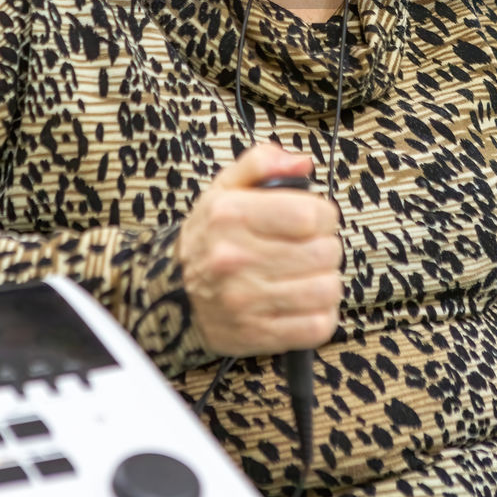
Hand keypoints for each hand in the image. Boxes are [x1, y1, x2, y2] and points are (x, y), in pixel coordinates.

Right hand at [177, 143, 341, 356]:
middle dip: (324, 247)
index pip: (311, 215)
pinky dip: (320, 314)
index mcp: (231, 214)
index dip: (323, 215)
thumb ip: (262, 163)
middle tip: (307, 247)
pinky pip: (317, 326)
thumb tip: (302, 162)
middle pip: (325, 252)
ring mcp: (245, 300)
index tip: (313, 219)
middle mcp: (235, 257)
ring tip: (306, 274)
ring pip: (327, 289)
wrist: (170, 291)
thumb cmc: (210, 235)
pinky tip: (302, 302)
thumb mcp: (225, 187)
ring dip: (325, 281)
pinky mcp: (255, 334)